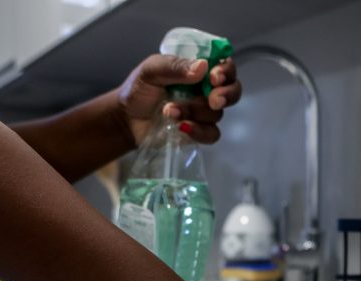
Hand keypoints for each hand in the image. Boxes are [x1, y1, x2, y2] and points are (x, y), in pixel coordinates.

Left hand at [118, 54, 241, 145]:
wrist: (126, 120)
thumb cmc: (139, 90)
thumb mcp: (151, 70)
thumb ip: (174, 66)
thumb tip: (202, 67)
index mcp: (198, 70)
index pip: (224, 66)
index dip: (226, 71)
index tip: (214, 77)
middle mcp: (206, 90)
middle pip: (233, 90)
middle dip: (226, 95)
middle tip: (213, 100)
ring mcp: (204, 113)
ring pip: (217, 114)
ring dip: (194, 112)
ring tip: (169, 111)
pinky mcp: (199, 133)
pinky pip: (212, 134)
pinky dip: (198, 131)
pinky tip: (181, 128)